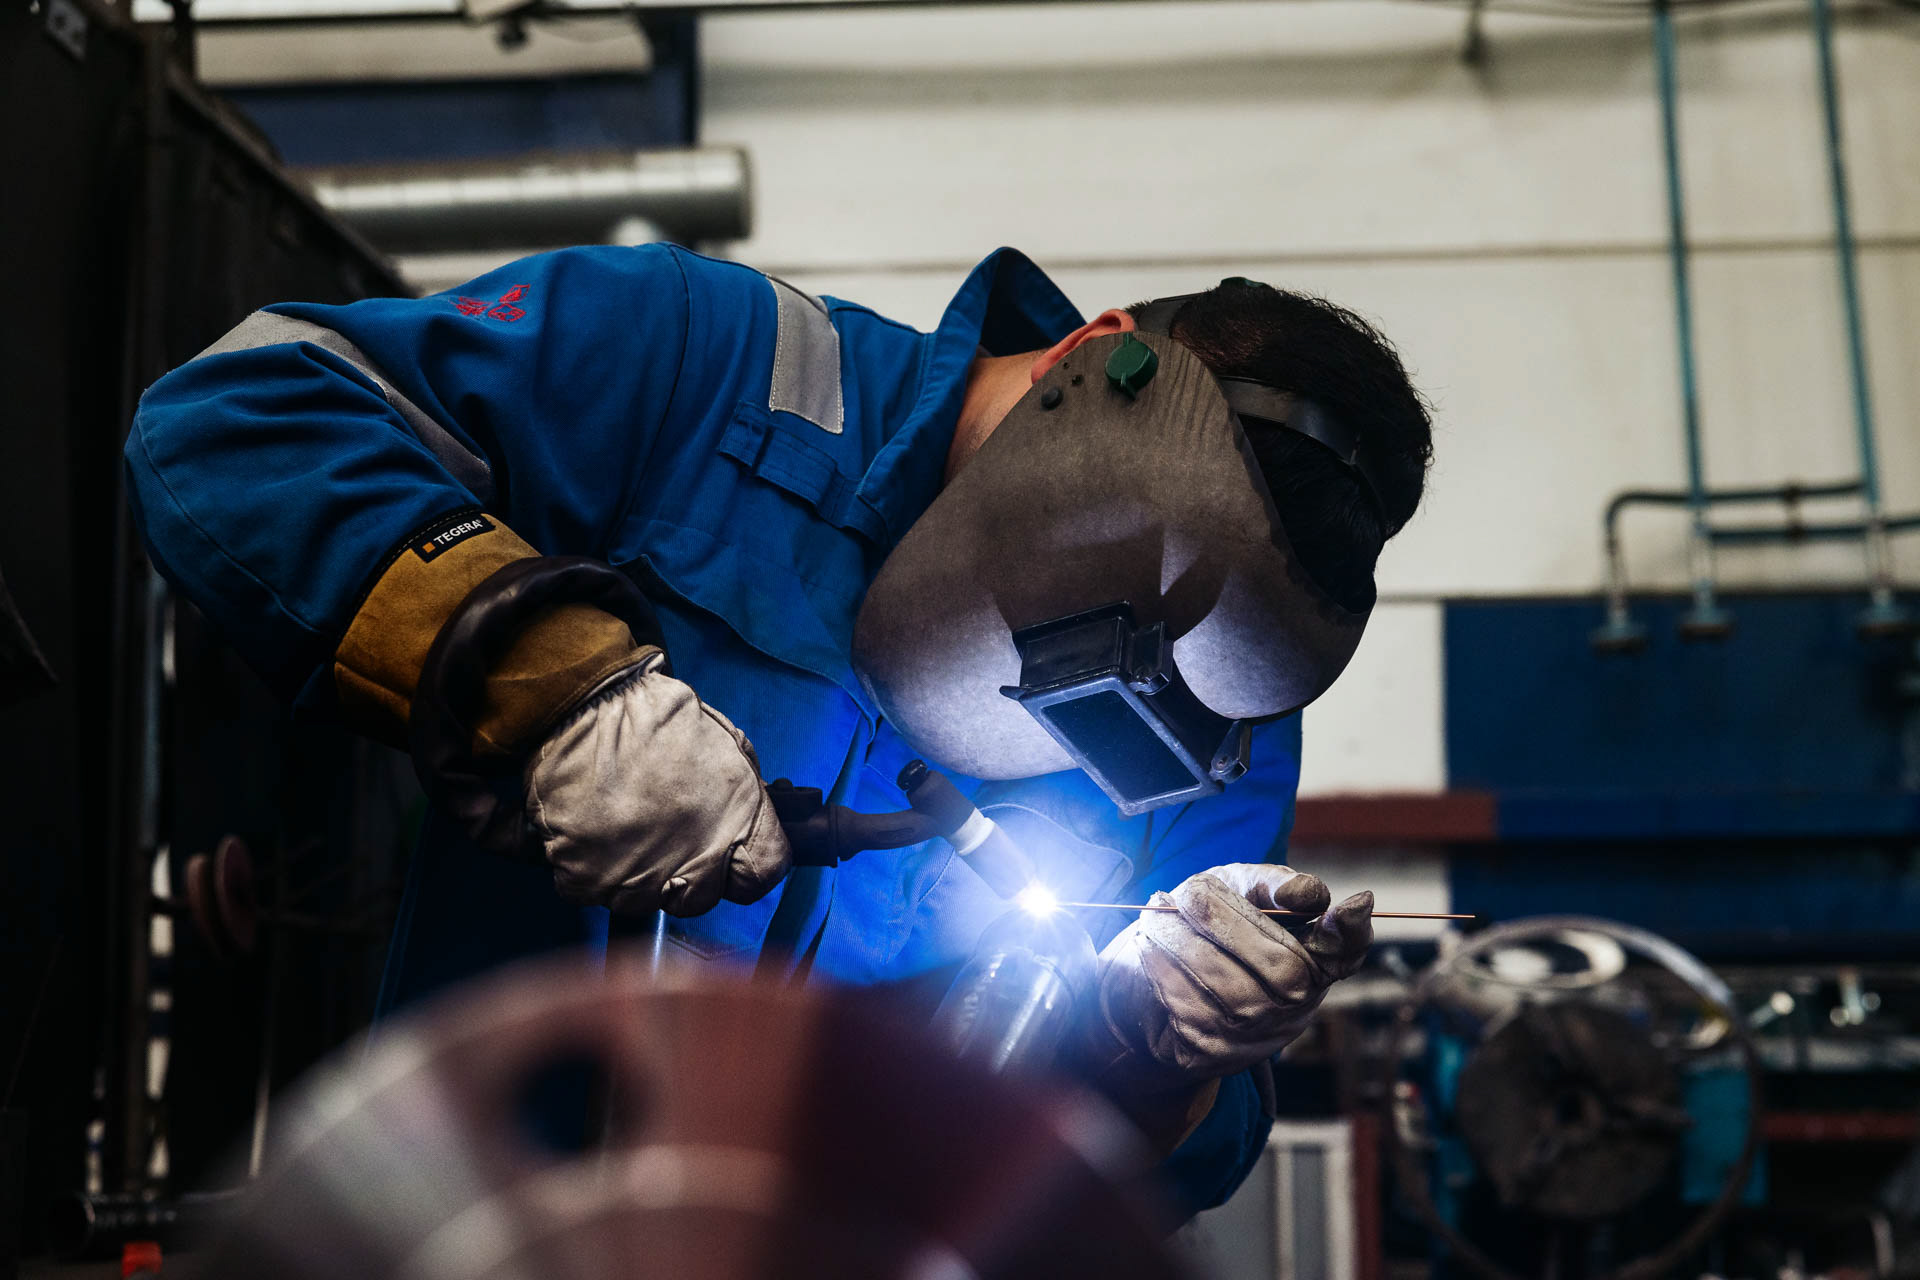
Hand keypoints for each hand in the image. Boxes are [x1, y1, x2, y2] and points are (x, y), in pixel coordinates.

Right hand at [523, 653, 791, 916]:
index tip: (728, 850)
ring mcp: (639, 880)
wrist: (582, 705)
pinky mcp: (588, 882)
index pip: (761, 876)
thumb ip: (744, 795)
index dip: (744, 863)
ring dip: (638, 873)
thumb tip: (745, 825)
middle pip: (702, 898)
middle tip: (666, 832)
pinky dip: (591, 869)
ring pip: (646, 900)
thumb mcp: (726, 744)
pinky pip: (594, 892)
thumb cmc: (654, 716)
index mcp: (738, 822)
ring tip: (624, 825)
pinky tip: (593, 831)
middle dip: (689, 872)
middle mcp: (695, 862)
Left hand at [1076, 864, 1372, 1097]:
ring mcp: (1257, 1037)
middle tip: (1188, 891)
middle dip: (1228, 922)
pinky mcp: (1211, 1054)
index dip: (1355, 933)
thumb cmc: (1209, 926)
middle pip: (1284, 970)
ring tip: (1157, 911)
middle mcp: (1296, 1005)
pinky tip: (1148, 942)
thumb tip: (1307, 892)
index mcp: (1313, 959)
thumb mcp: (1239, 890)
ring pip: (1231, 993)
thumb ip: (1269, 884)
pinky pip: (1191, 1011)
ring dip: (1185, 943)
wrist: (1145, 987)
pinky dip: (1163, 970)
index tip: (1352, 905)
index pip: (1348, 951)